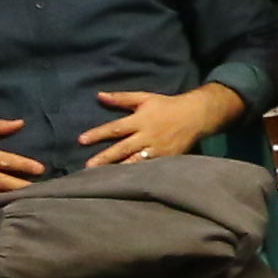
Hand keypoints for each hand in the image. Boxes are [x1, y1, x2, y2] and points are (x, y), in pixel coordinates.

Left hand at [77, 85, 237, 166]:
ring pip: (134, 162)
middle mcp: (147, 136)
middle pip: (122, 149)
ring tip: (103, 179)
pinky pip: (148, 168)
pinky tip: (125, 182)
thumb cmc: (167, 106)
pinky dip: (136, 175)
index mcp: (140, 120)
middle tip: (87, 167)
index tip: (81, 140)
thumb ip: (122, 98)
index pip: (115, 128)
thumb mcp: (145, 98)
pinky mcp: (166, 159)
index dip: (97, 134)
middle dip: (104, 158)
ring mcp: (157, 150)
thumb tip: (99, 95)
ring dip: (118, 170)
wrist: (196, 116)